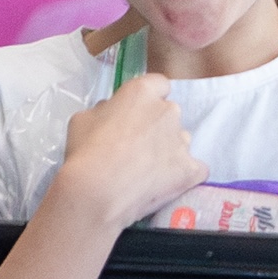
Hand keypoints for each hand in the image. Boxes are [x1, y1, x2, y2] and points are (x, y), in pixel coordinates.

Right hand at [60, 72, 207, 230]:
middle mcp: (169, 111)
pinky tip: (165, 185)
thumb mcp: (83, 119)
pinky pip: (195, 169)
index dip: (148, 99)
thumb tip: (112, 115)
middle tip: (135, 148)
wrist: (96, 194)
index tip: (135, 114)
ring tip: (147, 172)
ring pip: (181, 141)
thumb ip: (105, 110)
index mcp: (142, 92)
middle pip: (169, 113)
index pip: (158, 84)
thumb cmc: (85, 153)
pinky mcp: (191, 170)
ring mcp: (183, 141)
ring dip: (168, 150)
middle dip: (156, 126)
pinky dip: (183, 175)